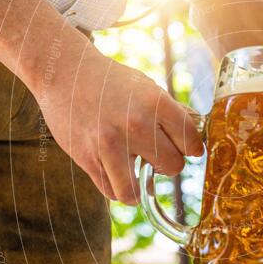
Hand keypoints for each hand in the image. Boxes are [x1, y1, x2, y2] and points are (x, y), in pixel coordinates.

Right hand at [35, 50, 203, 204]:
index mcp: (156, 103)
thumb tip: (197, 141)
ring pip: (136, 191)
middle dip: (167, 165)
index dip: (190, 148)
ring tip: (138, 176)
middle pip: (172, 167)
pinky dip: (116, 187)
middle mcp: (135, 124)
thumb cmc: (111, 82)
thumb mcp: (147, 88)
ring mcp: (109, 144)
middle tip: (155, 156)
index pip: (191, 143)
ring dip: (139, 188)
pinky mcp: (87, 157)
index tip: (183, 148)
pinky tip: (116, 172)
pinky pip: (110, 191)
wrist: (65, 72)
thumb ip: (171, 113)